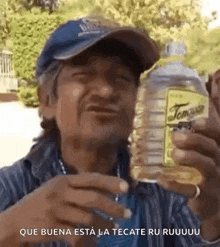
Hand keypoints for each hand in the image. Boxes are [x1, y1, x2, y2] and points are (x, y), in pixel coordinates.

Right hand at [0, 173, 129, 246]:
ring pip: (87, 218)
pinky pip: (75, 235)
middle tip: (127, 213)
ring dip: (104, 224)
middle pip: (92, 198)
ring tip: (114, 228)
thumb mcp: (57, 188)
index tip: (126, 188)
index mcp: (64, 180)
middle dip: (113, 206)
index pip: (91, 179)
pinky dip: (88, 239)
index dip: (110, 183)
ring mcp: (55, 210)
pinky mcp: (51, 227)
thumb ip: (78, 187)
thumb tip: (106, 191)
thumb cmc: (42, 201)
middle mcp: (60, 192)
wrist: (15, 220)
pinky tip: (95, 241)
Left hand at [157, 100, 219, 240]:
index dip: (208, 125)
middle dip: (195, 140)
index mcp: (218, 147)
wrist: (215, 201)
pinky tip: (160, 179)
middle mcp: (219, 161)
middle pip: (212, 147)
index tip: (194, 121)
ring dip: (189, 158)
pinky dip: (174, 184)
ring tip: (173, 154)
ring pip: (204, 166)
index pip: (218, 133)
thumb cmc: (209, 166)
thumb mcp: (210, 143)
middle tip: (175, 136)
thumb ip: (211, 115)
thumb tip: (213, 76)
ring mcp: (213, 179)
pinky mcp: (203, 195)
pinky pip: (189, 190)